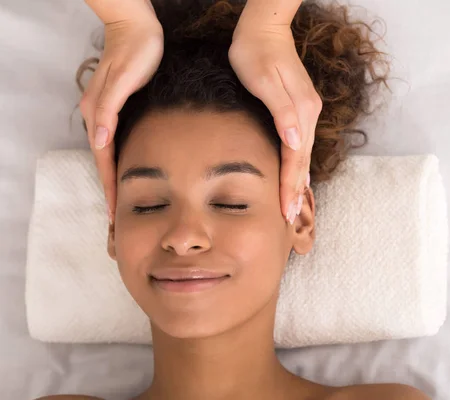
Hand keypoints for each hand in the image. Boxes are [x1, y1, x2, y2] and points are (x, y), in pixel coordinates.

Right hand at [80, 13, 163, 222]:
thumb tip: (99, 139)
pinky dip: (117, 159)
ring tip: (118, 200)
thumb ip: (109, 108)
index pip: (102, 156)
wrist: (137, 27)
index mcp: (98, 111)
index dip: (108, 184)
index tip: (111, 210)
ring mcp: (104, 110)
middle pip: (102, 158)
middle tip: (115, 216)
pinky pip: (113, 140)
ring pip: (107, 151)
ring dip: (111, 176)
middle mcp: (97, 114)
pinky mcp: (114, 106)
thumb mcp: (125, 79)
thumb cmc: (137, 51)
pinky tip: (125, 168)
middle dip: (108, 187)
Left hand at [229, 21, 321, 223]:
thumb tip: (294, 140)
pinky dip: (298, 164)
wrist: (265, 28)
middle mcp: (308, 114)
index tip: (286, 210)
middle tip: (290, 218)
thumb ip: (282, 110)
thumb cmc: (255, 52)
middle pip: (302, 160)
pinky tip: (296, 175)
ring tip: (293, 204)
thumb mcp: (264, 79)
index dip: (290, 185)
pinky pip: (300, 145)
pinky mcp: (300, 109)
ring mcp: (307, 111)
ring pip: (303, 154)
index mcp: (301, 111)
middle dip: (296, 190)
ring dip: (298, 180)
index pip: (295, 157)